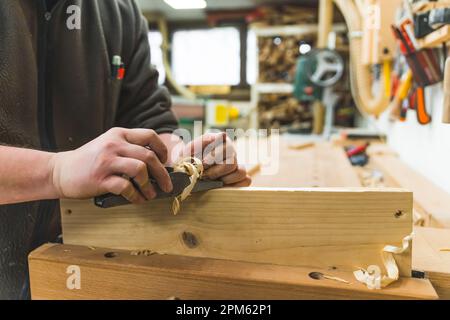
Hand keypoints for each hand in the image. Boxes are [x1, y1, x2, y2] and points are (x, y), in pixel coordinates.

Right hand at [50, 128, 172, 202]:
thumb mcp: (108, 145)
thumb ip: (129, 149)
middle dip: (163, 173)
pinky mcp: (100, 178)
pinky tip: (137, 199)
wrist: (59, 171)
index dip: (162, 149)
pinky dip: (136, 196)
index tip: (165, 162)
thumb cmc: (89, 161)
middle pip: (149, 156)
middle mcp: (113, 145)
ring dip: (150, 186)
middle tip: (167, 186)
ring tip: (151, 194)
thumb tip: (157, 165)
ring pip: (140, 169)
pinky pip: (126, 187)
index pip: (149, 135)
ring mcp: (106, 161)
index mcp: (118, 134)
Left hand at [182, 132, 251, 186]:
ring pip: (240, 171)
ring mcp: (237, 164)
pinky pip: (246, 181)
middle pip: (232, 162)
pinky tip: (222, 185)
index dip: (215, 155)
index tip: (204, 162)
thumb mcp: (189, 150)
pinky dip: (235, 185)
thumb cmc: (189, 158)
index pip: (226, 146)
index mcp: (221, 140)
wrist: (187, 169)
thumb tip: (214, 137)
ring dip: (225, 179)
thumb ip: (200, 143)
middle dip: (216, 171)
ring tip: (212, 180)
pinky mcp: (240, 177)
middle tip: (204, 175)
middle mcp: (231, 151)